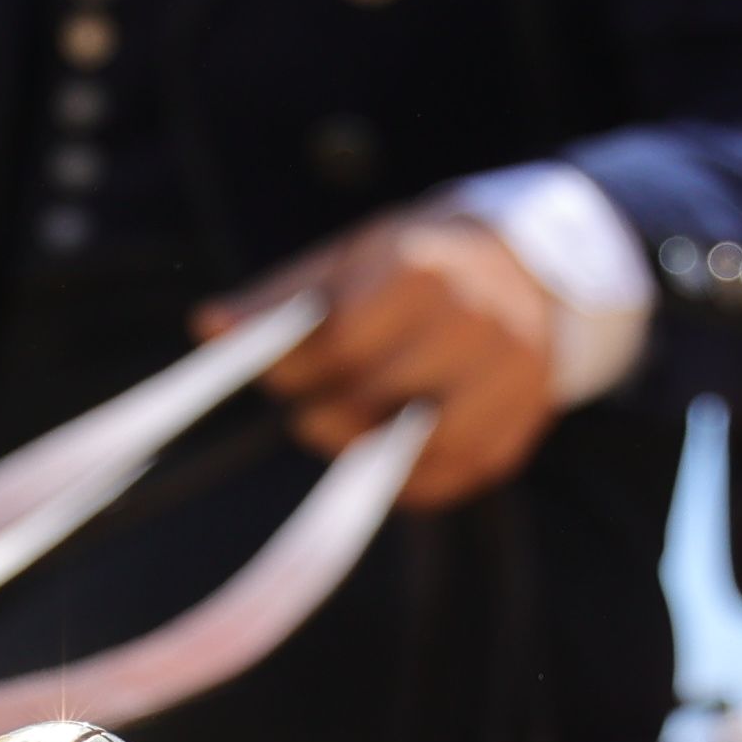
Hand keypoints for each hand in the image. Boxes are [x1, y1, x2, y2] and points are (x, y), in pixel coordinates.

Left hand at [204, 208, 563, 509]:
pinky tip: (387, 459)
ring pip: (413, 448)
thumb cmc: (417, 267)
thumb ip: (280, 299)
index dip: (296, 369)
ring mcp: (508, 379)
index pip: (340, 343)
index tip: (280, 375)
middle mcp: (477, 323)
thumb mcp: (350, 262)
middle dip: (326, 413)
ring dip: (364, 451)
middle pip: (372, 399)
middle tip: (312, 410)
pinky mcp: (519, 428)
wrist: (533, 270)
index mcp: (425, 272)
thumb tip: (208, 327)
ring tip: (349, 429)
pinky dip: (407, 479)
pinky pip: (450, 476)